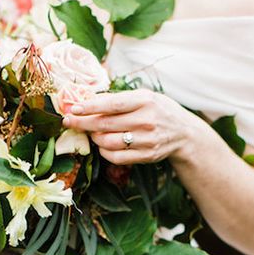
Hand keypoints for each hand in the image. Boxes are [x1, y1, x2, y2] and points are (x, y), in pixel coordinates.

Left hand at [61, 88, 197, 165]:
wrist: (184, 133)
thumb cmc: (159, 110)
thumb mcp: (145, 96)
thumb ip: (120, 98)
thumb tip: (89, 100)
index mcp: (145, 101)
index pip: (112, 104)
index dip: (90, 107)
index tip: (73, 108)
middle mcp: (146, 120)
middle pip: (105, 124)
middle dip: (83, 123)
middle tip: (69, 121)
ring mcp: (147, 140)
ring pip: (108, 142)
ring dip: (95, 138)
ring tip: (92, 133)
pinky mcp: (146, 156)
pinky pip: (117, 157)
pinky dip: (105, 152)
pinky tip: (104, 145)